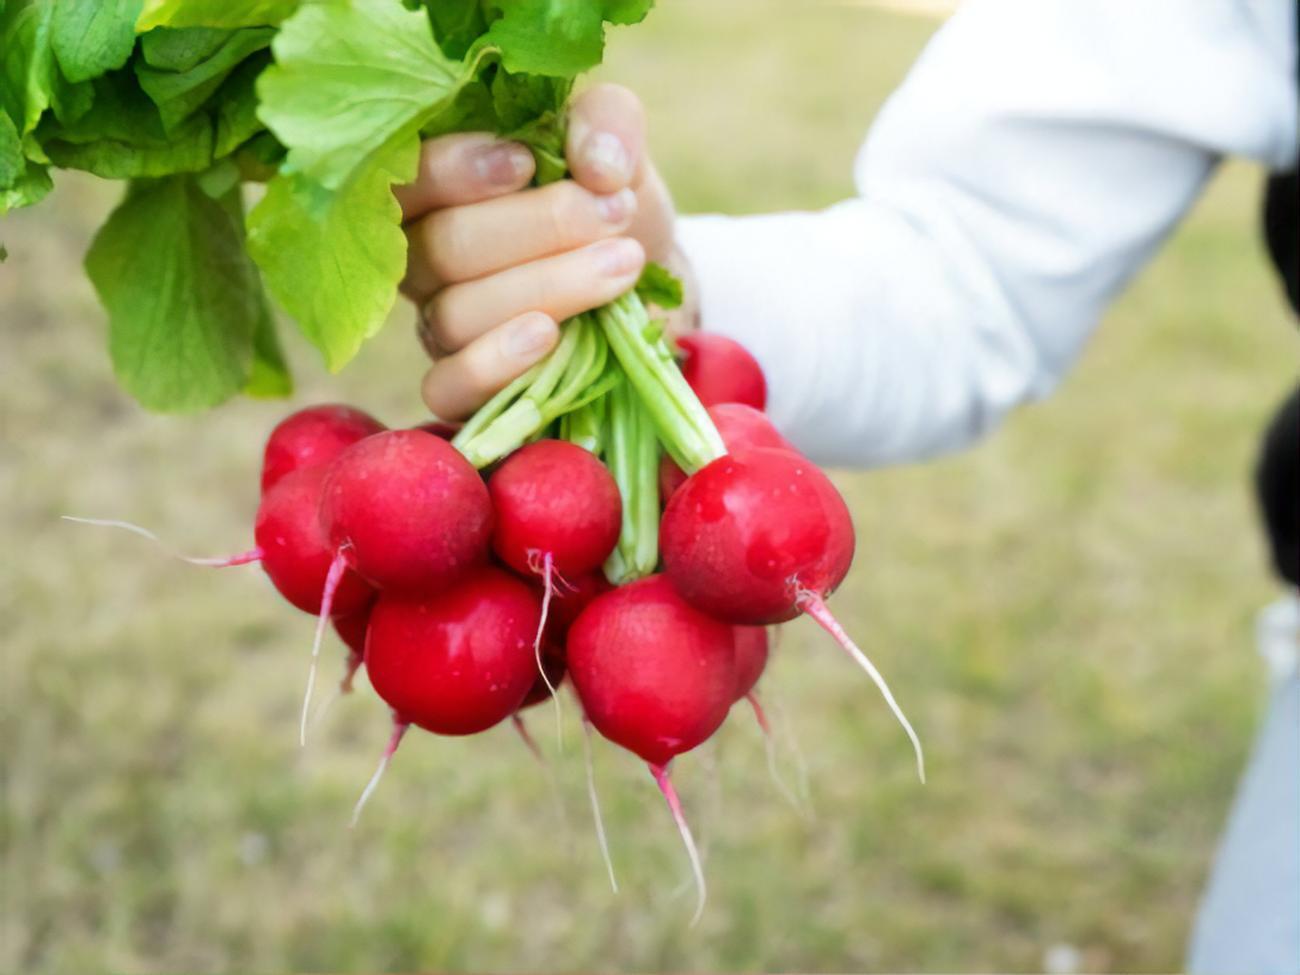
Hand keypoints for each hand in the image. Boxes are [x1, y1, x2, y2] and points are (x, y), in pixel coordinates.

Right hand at [396, 83, 681, 421]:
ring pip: (458, 314)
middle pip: (444, 247)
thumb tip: (597, 165)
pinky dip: (495, 364)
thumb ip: (604, 123)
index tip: (526, 162)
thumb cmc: (609, 202)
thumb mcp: (614, 147)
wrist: (651, 283)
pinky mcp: (464, 389)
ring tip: (624, 265)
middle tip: (617, 211)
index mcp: (435, 191)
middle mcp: (422, 260)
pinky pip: (448, 388)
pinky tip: (549, 336)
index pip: (404, 179)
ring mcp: (439, 328)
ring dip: (549, 287)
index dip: (452, 171)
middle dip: (538, 227)